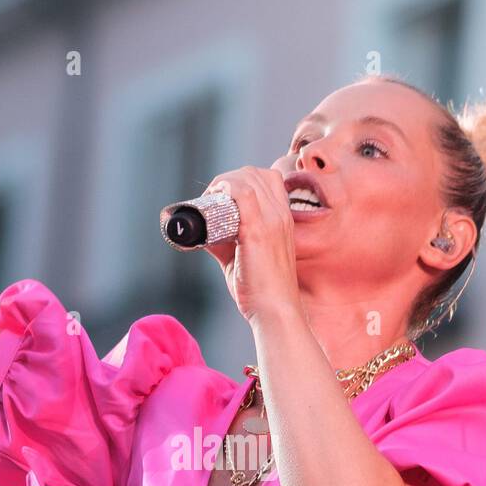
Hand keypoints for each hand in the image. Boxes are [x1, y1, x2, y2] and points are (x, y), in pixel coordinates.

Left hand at [202, 166, 301, 323]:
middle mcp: (281, 215)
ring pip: (247, 178)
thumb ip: (225, 243)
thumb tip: (202, 235)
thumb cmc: (261, 291)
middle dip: (228, 178)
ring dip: (224, 181)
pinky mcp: (259, 231)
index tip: (221, 196)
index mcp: (283, 220)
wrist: (276, 311)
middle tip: (211, 197)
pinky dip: (226, 188)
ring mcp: (272, 221)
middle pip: (254, 173)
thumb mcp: (244, 258)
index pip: (267, 179)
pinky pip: (243, 193)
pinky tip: (213, 199)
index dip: (241, 180)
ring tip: (210, 199)